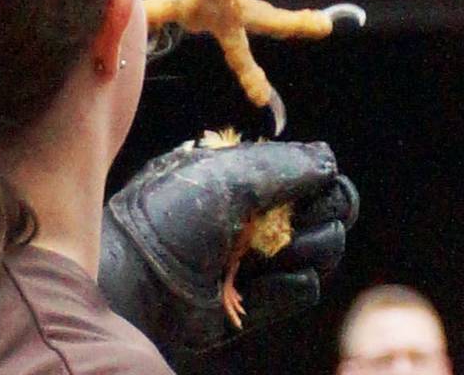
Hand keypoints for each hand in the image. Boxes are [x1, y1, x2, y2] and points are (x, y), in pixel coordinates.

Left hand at [99, 138, 358, 352]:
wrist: (133, 282)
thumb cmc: (170, 218)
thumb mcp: (227, 177)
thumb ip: (285, 165)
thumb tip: (330, 160)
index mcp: (247, 179)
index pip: (311, 175)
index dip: (322, 181)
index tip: (318, 184)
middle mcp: (257, 217)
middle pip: (328, 211)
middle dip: (325, 213)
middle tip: (302, 220)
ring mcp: (259, 260)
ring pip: (323, 250)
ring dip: (311, 248)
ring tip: (277, 252)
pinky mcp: (256, 302)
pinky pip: (304, 289)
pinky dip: (290, 284)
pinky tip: (261, 282)